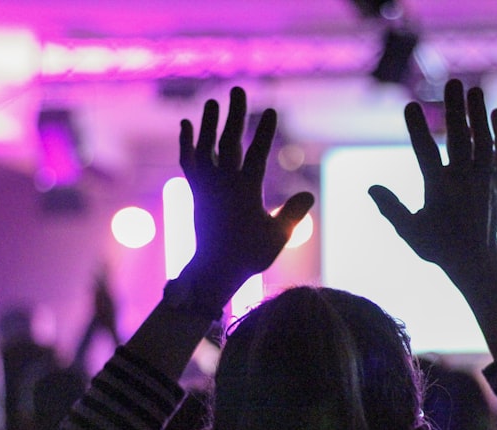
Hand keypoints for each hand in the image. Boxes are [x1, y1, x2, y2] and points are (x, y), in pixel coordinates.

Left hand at [178, 86, 313, 295]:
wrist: (213, 271)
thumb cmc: (249, 255)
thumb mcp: (278, 236)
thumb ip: (293, 213)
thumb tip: (309, 194)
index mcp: (244, 192)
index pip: (256, 154)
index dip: (263, 132)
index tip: (270, 110)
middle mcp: (222, 184)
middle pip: (228, 142)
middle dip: (234, 115)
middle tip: (237, 90)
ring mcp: (206, 187)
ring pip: (204, 149)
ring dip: (207, 124)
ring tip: (211, 102)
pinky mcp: (195, 192)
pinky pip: (189, 163)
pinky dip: (187, 143)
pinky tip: (187, 125)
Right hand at [368, 79, 496, 281]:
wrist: (477, 262)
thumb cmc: (437, 246)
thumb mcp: (409, 232)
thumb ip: (391, 209)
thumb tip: (371, 188)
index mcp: (440, 193)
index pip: (426, 155)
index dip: (418, 130)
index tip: (410, 105)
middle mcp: (466, 184)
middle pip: (461, 140)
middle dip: (456, 110)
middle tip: (453, 82)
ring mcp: (486, 182)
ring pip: (485, 142)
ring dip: (479, 115)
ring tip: (473, 89)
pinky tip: (496, 113)